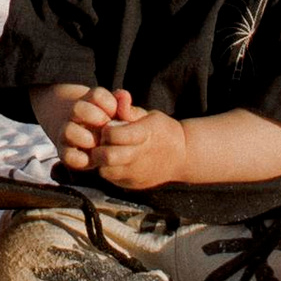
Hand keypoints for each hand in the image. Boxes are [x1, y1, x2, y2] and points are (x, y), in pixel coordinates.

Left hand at [54, 89, 185, 191]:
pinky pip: (111, 178)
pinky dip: (108, 169)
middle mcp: (139, 157)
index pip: (113, 134)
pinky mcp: (132, 184)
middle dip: (99, 146)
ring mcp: (136, 174)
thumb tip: (118, 95)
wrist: (182, 157)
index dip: (106, 129)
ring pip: (105, 170)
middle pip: (107, 156)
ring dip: (100, 160)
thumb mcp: (149, 116)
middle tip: (103, 141)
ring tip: (108, 150)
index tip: (108, 126)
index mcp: (145, 135)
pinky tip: (114, 161)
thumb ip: (130, 109)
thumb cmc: (162, 131)